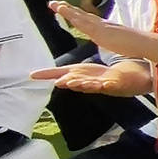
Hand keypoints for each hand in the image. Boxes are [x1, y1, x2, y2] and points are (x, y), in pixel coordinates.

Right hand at [30, 60, 150, 95]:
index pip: (65, 78)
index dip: (55, 78)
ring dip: (86, 85)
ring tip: (79, 83)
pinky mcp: (117, 84)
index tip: (44, 78)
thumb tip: (32, 75)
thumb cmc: (98, 76)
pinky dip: (109, 85)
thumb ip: (56, 74)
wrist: (124, 79)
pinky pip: (112, 85)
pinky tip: (106, 83)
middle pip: (78, 83)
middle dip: (71, 82)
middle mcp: (89, 84)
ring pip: (93, 86)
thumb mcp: (76, 73)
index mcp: (79, 79)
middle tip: (62, 81)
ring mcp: (103, 85)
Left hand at [50, 0, 146, 55]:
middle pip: (82, 15)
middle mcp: (102, 24)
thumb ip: (117, 40)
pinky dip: (71, 15)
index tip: (68, 11)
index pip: (89, 20)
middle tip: (54, 3)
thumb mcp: (123, 43)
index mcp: (107, 28)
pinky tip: (62, 11)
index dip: (78, 15)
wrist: (144, 43)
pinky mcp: (98, 30)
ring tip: (53, 5)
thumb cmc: (136, 45)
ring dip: (66, 10)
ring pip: (79, 16)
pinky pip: (81, 21)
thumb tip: (118, 42)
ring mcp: (100, 26)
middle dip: (68, 9)